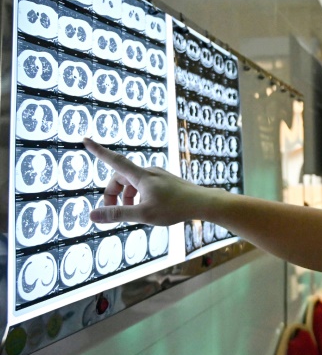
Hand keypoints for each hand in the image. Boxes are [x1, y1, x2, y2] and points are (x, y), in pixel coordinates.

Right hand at [83, 138, 209, 225]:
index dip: (98, 151)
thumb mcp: (143, 214)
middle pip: (121, 177)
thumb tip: (92, 215)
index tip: (85, 140)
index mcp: (141, 176)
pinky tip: (147, 209)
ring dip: (127, 197)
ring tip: (133, 213)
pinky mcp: (165, 181)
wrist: (203, 203)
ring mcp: (158, 175)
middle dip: (113, 193)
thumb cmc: (175, 208)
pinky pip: (144, 185)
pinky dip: (138, 196)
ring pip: (133, 183)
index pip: (114, 160)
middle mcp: (149, 171)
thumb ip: (117, 214)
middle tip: (114, 212)